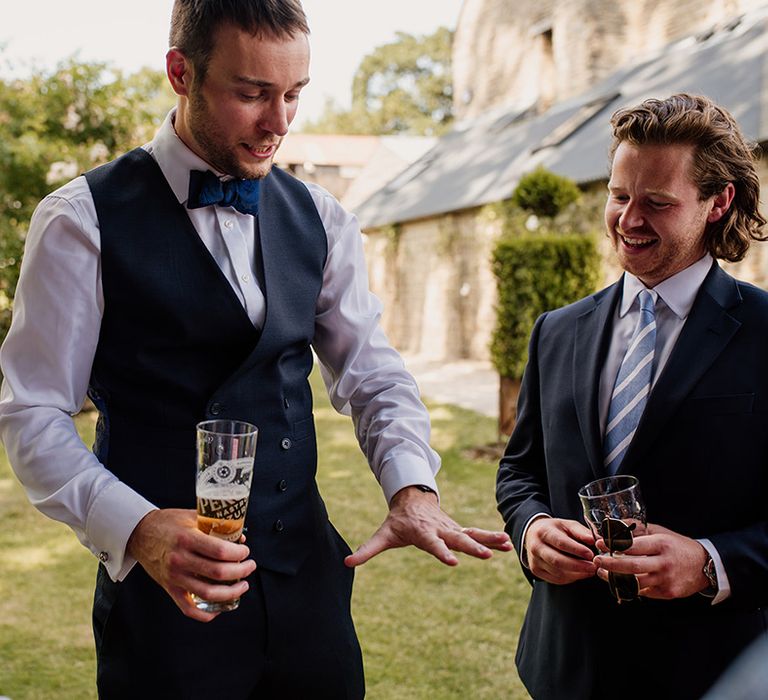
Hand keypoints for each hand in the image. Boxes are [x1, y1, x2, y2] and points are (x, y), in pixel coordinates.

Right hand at [126, 508, 256, 621]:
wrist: (139, 533)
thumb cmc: (168, 522)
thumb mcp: (191, 515)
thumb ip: (215, 525)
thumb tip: (239, 537)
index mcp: (187, 538)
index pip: (220, 551)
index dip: (239, 553)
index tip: (245, 551)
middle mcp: (180, 560)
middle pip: (218, 572)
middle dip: (241, 570)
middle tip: (250, 566)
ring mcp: (174, 577)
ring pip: (208, 593)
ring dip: (231, 592)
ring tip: (243, 585)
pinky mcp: (169, 588)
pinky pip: (189, 609)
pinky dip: (206, 614)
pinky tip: (220, 609)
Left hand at [344, 486, 512, 566]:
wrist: (412, 498)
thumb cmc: (398, 520)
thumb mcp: (383, 534)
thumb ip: (367, 550)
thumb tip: (346, 562)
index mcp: (422, 532)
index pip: (432, 544)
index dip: (441, 552)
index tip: (452, 561)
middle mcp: (440, 529)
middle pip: (457, 538)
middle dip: (471, 546)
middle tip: (484, 555)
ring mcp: (451, 528)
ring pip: (471, 533)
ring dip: (487, 539)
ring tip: (505, 545)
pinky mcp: (458, 529)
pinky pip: (477, 533)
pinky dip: (491, 537)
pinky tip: (506, 544)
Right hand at [524, 517, 596, 583]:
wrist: (534, 534)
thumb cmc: (554, 530)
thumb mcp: (567, 525)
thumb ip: (582, 532)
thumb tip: (596, 540)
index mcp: (543, 532)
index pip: (560, 543)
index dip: (577, 550)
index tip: (591, 554)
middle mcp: (536, 547)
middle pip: (557, 560)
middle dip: (578, 566)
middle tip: (593, 566)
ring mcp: (534, 560)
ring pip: (558, 572)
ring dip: (576, 574)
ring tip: (589, 570)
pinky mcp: (536, 571)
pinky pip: (556, 579)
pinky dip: (570, 578)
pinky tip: (579, 574)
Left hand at [594, 522, 708, 598]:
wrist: (705, 565)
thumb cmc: (678, 546)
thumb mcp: (660, 532)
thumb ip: (638, 529)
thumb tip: (615, 524)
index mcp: (661, 544)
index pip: (633, 545)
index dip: (613, 545)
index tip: (599, 544)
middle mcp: (664, 563)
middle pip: (631, 566)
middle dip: (610, 564)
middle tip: (596, 560)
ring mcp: (666, 580)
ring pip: (634, 583)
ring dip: (615, 578)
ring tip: (602, 571)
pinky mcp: (668, 593)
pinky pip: (643, 592)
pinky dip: (629, 586)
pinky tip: (619, 580)